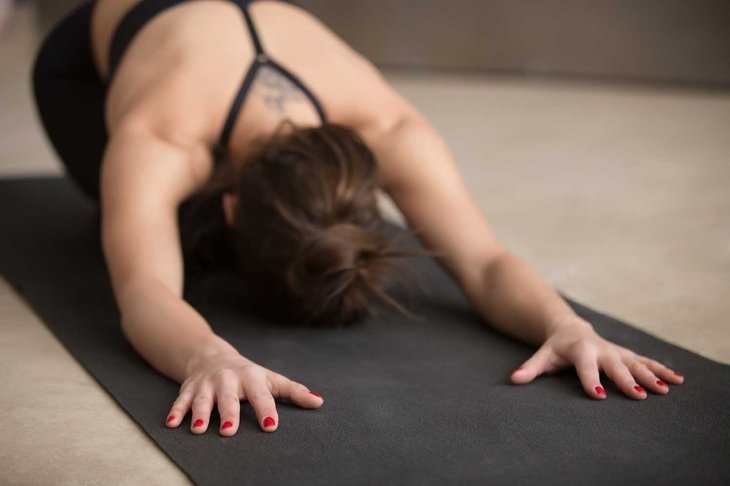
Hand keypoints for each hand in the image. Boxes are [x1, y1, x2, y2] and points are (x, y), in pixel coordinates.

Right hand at [165, 352, 323, 434]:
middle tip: (229, 431)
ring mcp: (206, 385)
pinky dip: (176, 412)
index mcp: (251, 377)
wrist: (212, 356)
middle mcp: (228, 379)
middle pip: (229, 398)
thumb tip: (319, 402)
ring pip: (202, 400)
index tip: (271, 425)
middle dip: (229, 414)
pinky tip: (172, 424)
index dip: (266, 409)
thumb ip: (294, 392)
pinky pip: (180, 401)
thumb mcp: (271, 379)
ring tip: (198, 430)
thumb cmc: (249, 375)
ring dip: (199, 414)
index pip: (261, 395)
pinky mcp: (189, 390)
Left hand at [509, 317, 684, 399]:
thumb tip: (513, 379)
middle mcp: (602, 349)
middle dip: (627, 380)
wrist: (570, 329)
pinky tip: (678, 380)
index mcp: (580, 349)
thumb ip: (530, 368)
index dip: (591, 380)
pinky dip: (662, 369)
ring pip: (636, 363)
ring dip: (652, 375)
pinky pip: (647, 361)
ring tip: (666, 389)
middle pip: (616, 366)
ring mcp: (617, 351)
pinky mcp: (627, 354)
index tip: (599, 395)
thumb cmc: (556, 347)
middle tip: (640, 395)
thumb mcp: (543, 356)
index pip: (585, 366)